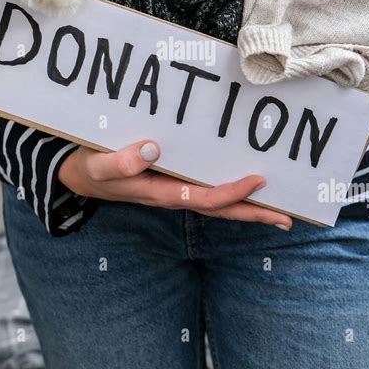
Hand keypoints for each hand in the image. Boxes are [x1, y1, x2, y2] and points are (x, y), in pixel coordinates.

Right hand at [58, 140, 292, 227]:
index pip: (205, 197)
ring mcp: (175, 190)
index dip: (232, 192)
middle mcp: (174, 195)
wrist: (81, 175)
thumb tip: (152, 150)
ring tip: (278, 210)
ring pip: (217, 202)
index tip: (258, 180)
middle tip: (287, 218)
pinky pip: (208, 190)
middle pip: (220, 209)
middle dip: (253, 213)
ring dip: (247, 206)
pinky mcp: (174, 182)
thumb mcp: (99, 165)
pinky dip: (230, 191)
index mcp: (160, 193)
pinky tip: (245, 186)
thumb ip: (120, 161)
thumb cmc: (92, 169)